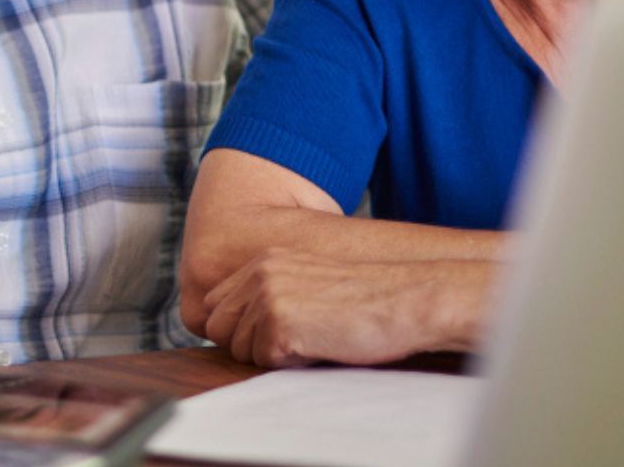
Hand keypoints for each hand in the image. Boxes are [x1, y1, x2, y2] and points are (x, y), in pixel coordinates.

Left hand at [193, 249, 487, 367]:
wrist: (408, 300)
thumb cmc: (367, 301)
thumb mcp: (308, 284)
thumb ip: (270, 296)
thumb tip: (232, 330)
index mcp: (264, 261)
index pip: (215, 305)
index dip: (238, 329)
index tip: (271, 335)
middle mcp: (259, 272)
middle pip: (217, 328)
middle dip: (249, 345)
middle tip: (295, 341)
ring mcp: (266, 294)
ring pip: (240, 349)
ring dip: (274, 355)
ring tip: (315, 338)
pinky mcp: (278, 320)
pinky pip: (264, 360)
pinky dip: (292, 362)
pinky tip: (322, 344)